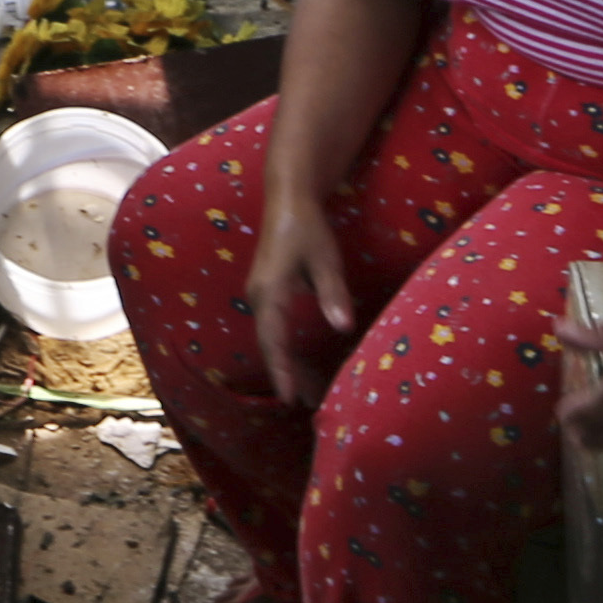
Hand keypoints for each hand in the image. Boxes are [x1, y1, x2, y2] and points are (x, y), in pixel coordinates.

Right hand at [245, 199, 360, 406]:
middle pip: (271, 345)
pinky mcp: (268, 294)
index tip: (290, 397)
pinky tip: (305, 365)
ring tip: (311, 393)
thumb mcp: (325, 259)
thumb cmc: (307, 226)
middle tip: (310, 404)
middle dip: (289, 375)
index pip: (273, 339)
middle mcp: (259, 298)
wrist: (288, 199)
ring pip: (273, 339)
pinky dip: (289, 349)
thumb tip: (343, 328)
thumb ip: (332, 293)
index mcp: (269, 292)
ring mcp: (261, 297)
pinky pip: (276, 329)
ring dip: (290, 364)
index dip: (282, 370)